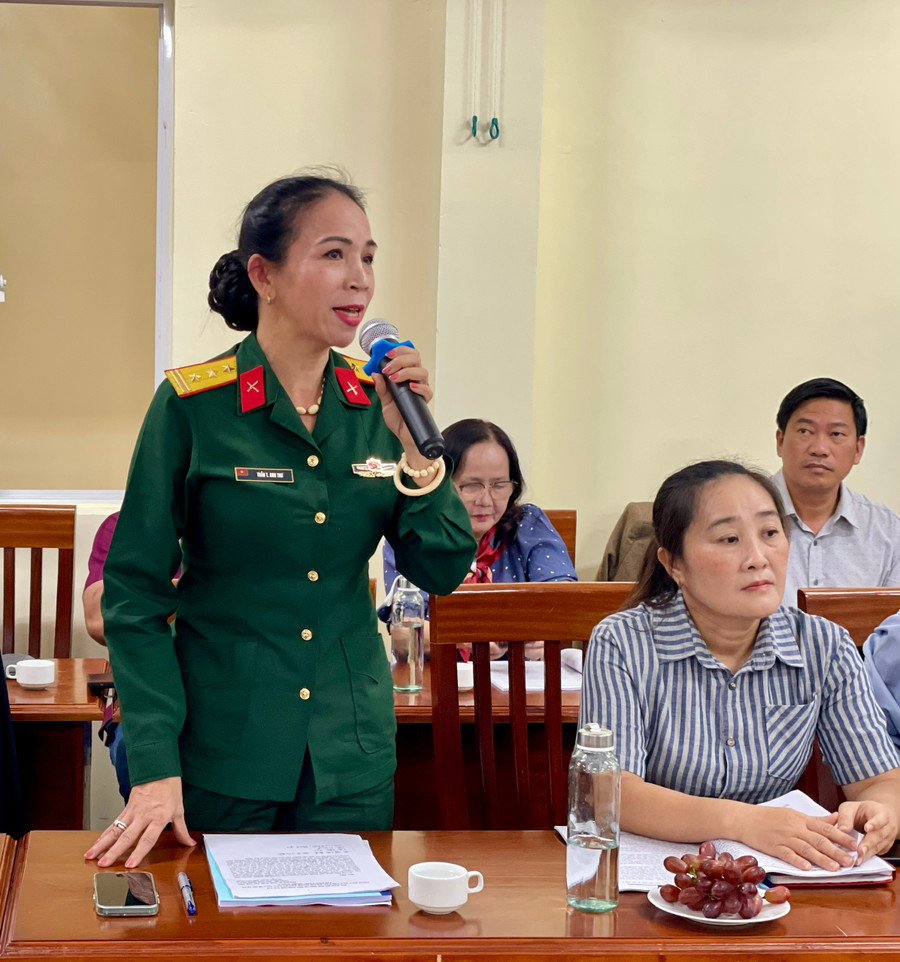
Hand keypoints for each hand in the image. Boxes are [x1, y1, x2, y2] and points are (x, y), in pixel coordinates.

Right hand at [83, 776, 194, 867]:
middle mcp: (144, 816)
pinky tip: (96, 843)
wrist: (159, 768)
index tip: (130, 865)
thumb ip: (182, 830)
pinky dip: (104, 834)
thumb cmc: (170, 788)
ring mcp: (133, 812)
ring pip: (116, 831)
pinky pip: (114, 823)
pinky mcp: (126, 808)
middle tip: (103, 864)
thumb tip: (189, 843)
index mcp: (158, 818)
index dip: (138, 852)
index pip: (147, 839)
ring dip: (102, 844)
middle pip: (127, 837)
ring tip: (91, 856)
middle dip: (114, 852)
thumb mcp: (179, 810)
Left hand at [372, 346, 432, 454]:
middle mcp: (415, 380)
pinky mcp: (424, 401)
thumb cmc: (398, 417)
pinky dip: (418, 386)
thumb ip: (381, 388)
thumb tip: (375, 374)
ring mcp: (421, 389)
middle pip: (416, 359)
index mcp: (406, 376)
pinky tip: (409, 387)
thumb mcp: (385, 401)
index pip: (408, 355)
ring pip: (422, 371)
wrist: (404, 434)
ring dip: (406, 371)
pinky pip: (427, 390)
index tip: (386, 353)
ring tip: (394, 378)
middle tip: (388, 366)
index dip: (399, 350)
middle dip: (401, 358)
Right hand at [740, 804, 858, 871]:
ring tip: (835, 868)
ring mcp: (783, 837)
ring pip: (805, 848)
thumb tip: (835, 818)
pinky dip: (796, 860)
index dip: (840, 836)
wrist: (744, 818)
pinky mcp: (772, 846)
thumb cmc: (769, 817)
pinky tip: (806, 868)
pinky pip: (786, 853)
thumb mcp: (793, 814)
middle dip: (836, 851)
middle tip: (850, 861)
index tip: (855, 844)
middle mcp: (794, 827)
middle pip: (818, 839)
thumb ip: (815, 819)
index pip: (824, 827)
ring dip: (820, 859)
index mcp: (800, 819)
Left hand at [836, 799, 899, 862]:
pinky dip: (867, 857)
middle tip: (860, 850)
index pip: (880, 818)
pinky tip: (859, 860)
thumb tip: (843, 829)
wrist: (874, 817)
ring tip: (857, 859)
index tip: (867, 828)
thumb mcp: (851, 808)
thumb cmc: (861, 811)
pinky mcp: (884, 848)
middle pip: (879, 835)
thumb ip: (846, 816)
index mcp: (880, 813)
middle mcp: (887, 827)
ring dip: (867, 853)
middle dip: (869, 843)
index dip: (874, 823)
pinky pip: (876, 853)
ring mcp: (887, 839)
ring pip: (878, 847)